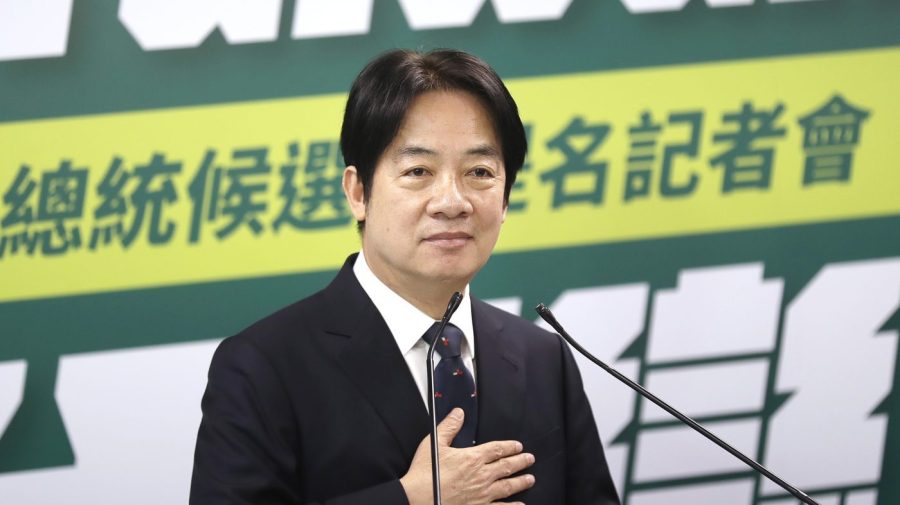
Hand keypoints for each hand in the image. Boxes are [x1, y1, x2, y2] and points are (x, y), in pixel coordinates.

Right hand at [400, 408, 535, 504]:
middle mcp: (481, 475)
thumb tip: (459, 413)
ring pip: (508, 486)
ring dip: (521, 481)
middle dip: (521, 461)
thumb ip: (449, 427)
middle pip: (507, 466)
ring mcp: (482, 494)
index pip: (497, 449)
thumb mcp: (435, 444)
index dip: (510, 446)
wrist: (419, 498)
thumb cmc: (425, 473)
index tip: (518, 446)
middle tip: (530, 459)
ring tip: (530, 478)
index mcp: (473, 458)